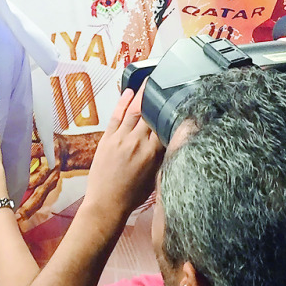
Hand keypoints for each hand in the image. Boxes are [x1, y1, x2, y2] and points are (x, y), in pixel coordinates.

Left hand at [82, 87, 163, 220]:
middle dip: (158, 96)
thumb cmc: (132, 196)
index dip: (172, 110)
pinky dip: (122, 103)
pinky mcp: (107, 139)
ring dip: (142, 94)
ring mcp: (121, 139)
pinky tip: (129, 92)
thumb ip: (163, 157)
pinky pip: (116, 116)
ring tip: (148, 81)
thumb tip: (171, 140)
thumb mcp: (155, 178)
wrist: (106, 204)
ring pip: (134, 110)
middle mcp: (137, 142)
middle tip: (164, 82)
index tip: (178, 99)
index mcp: (153, 153)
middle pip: (150, 113)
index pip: (165, 124)